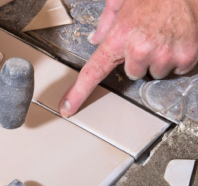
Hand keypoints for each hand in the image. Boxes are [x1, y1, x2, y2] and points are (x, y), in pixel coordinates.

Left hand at [59, 0, 197, 116]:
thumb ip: (106, 22)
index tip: (67, 108)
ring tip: (162, 36)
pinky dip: (175, 58)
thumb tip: (95, 39)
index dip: (77, 93)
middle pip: (132, 73)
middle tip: (147, 37)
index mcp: (118, 37)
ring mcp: (163, 55)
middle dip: (137, 59)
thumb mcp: (122, 0)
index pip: (92, 72)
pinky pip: (175, 69)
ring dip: (156, 59)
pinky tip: (174, 40)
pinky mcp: (185, 57)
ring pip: (153, 73)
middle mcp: (139, 49)